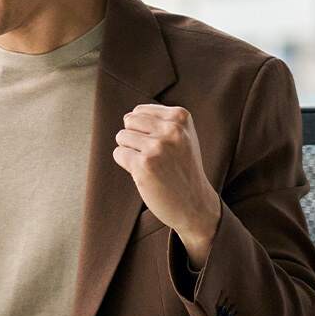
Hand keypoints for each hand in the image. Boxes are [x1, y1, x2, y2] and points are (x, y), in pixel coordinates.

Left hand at [112, 104, 220, 268]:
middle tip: (154, 156)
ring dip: (130, 151)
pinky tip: (144, 173)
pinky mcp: (144, 165)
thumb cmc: (183, 168)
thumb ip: (160, 121)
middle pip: (129, 121)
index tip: (162, 146)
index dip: (143, 130)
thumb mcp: (183, 136)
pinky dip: (126, 164)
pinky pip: (119, 153)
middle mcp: (171, 129)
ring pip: (121, 136)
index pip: (139, 111)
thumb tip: (127, 116)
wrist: (195, 204)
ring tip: (151, 164)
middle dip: (134, 138)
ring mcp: (157, 147)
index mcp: (181, 117)